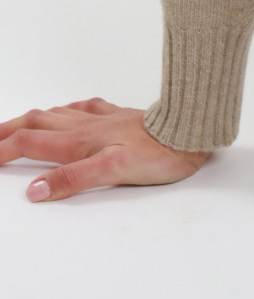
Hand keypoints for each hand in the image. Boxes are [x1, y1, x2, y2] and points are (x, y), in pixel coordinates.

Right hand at [0, 98, 210, 199]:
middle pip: (33, 123)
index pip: (29, 143)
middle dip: (6, 131)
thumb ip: (73, 179)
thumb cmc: (158, 153)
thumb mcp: (114, 172)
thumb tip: (35, 190)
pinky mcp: (118, 116)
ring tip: (13, 126)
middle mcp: (85, 126)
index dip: (1, 150)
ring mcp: (101, 119)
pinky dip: (63, 110)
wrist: (190, 131)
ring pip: (54, 113)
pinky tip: (64, 111)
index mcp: (79, 142)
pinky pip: (82, 108)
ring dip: (28, 119)